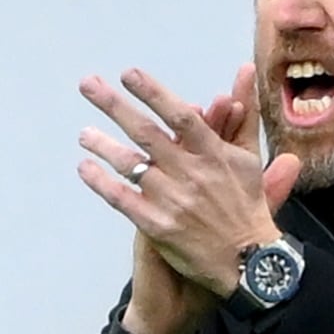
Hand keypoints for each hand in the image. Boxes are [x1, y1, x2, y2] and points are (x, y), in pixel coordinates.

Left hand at [77, 65, 298, 333]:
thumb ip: (243, 112)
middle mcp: (191, 174)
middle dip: (114, 106)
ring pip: (130, 165)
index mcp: (214, 154)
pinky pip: (122, 200)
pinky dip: (101, 183)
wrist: (249, 263)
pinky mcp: (158, 227)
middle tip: (88, 85)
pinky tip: (85, 168)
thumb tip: (243, 69)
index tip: (129, 74)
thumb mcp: (250, 156)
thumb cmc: (248, 206)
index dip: (153, 93)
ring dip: (102, 145)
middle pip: (146, 133)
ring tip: (84, 133)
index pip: (180, 116)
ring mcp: (172, 201)